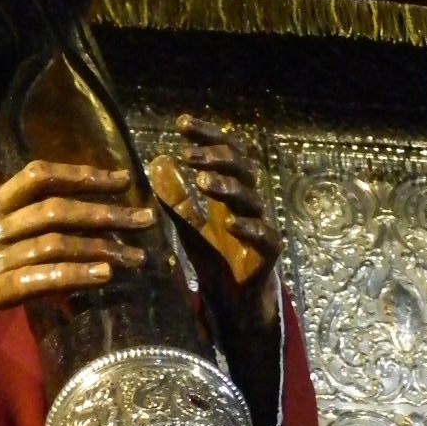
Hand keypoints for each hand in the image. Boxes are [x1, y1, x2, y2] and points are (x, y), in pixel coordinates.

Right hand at [0, 160, 152, 331]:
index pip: (38, 177)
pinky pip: (40, 276)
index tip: (117, 177)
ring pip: (56, 239)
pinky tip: (104, 276)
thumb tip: (23, 233)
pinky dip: (75, 273)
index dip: (81, 173)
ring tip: (136, 256)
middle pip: (59, 206)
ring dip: (102, 246)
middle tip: (146, 216)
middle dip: (107, 210)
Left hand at [148, 117, 281, 339]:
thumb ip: (176, 196)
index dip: (207, 136)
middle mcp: (248, 204)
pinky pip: (265, 236)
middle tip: (189, 154)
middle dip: (217, 157)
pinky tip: (231, 223)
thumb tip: (157, 160)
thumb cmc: (216, 259)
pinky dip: (249, 228)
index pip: (224, 153)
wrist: (234, 302)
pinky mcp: (268, 254)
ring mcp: (261, 226)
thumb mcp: (189, 224)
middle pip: (243, 168)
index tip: (181, 123)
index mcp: (230, 192)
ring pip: (252, 198)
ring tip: (203, 181)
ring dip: (228, 187)